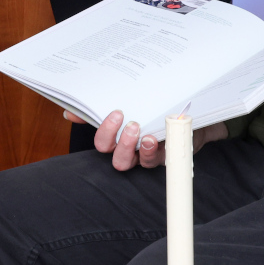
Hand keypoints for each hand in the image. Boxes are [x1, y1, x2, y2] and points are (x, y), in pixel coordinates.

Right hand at [75, 110, 227, 171]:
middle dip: (112, 136)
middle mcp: (130, 149)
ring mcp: (145, 155)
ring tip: (137, 129)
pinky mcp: (164, 157)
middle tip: (123, 118)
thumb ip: (102, 106)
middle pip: (110, 153)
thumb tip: (69, 113)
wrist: (193, 115)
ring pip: (126, 161)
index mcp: (119, 137)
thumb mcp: (133, 103)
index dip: (102, 129)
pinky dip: (150, 151)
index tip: (114, 112)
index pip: (101, 140)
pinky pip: (153, 161)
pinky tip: (152, 139)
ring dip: (128, 146)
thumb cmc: (159, 109)